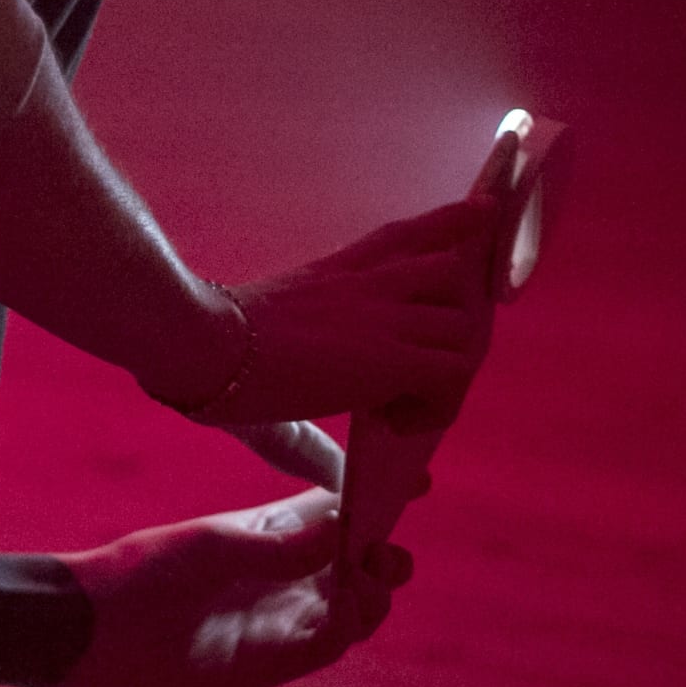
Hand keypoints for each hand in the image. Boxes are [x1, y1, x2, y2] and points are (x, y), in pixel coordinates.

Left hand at [51, 489, 411, 686]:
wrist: (103, 626)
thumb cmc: (148, 570)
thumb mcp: (219, 545)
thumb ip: (283, 542)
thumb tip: (347, 527)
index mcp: (274, 534)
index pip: (339, 513)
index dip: (376, 500)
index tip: (414, 481)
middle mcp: (286, 577)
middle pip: (358, 565)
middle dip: (383, 555)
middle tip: (385, 550)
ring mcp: (283, 620)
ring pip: (353, 608)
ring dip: (372, 592)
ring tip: (367, 574)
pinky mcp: (274, 662)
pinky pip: (329, 644)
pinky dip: (348, 625)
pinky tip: (348, 605)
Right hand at [195, 199, 496, 429]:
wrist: (202, 342)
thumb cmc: (211, 350)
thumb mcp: (270, 355)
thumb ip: (307, 386)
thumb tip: (328, 475)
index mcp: (341, 271)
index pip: (412, 231)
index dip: (454, 221)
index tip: (483, 211)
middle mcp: (373, 283)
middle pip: (458, 274)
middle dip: (459, 320)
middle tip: (421, 370)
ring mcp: (386, 316)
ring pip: (465, 328)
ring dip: (447, 371)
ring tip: (403, 406)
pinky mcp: (391, 357)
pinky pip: (454, 375)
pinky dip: (438, 406)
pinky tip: (397, 425)